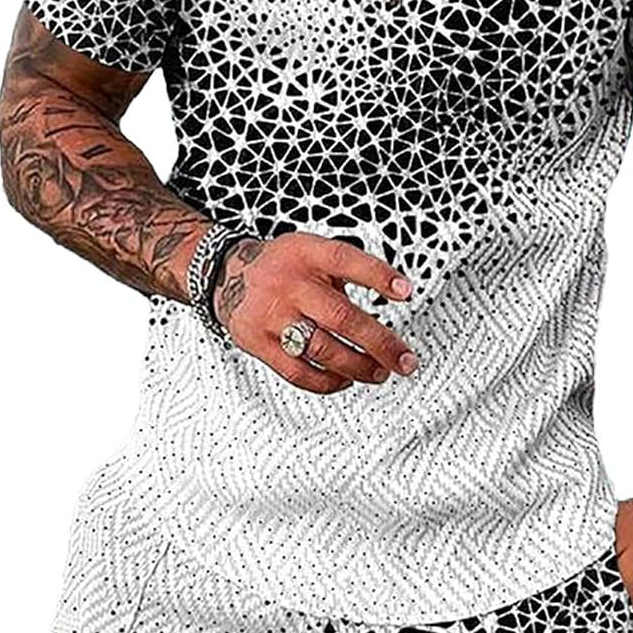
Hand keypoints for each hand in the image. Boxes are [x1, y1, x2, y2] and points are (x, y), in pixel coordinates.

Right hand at [210, 231, 417, 393]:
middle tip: (404, 359)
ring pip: (322, 349)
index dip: (378, 275)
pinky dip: (327, 381)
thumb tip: (396, 296)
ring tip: (379, 372)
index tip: (406, 292)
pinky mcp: (258, 342)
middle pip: (341, 316)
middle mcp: (288, 284)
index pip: (345, 260)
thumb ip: (346, 272)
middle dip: (380, 342)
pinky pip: (297, 372)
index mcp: (305, 254)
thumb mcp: (311, 251)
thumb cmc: (282, 266)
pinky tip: (345, 379)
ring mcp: (272, 315)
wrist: (225, 273)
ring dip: (358, 366)